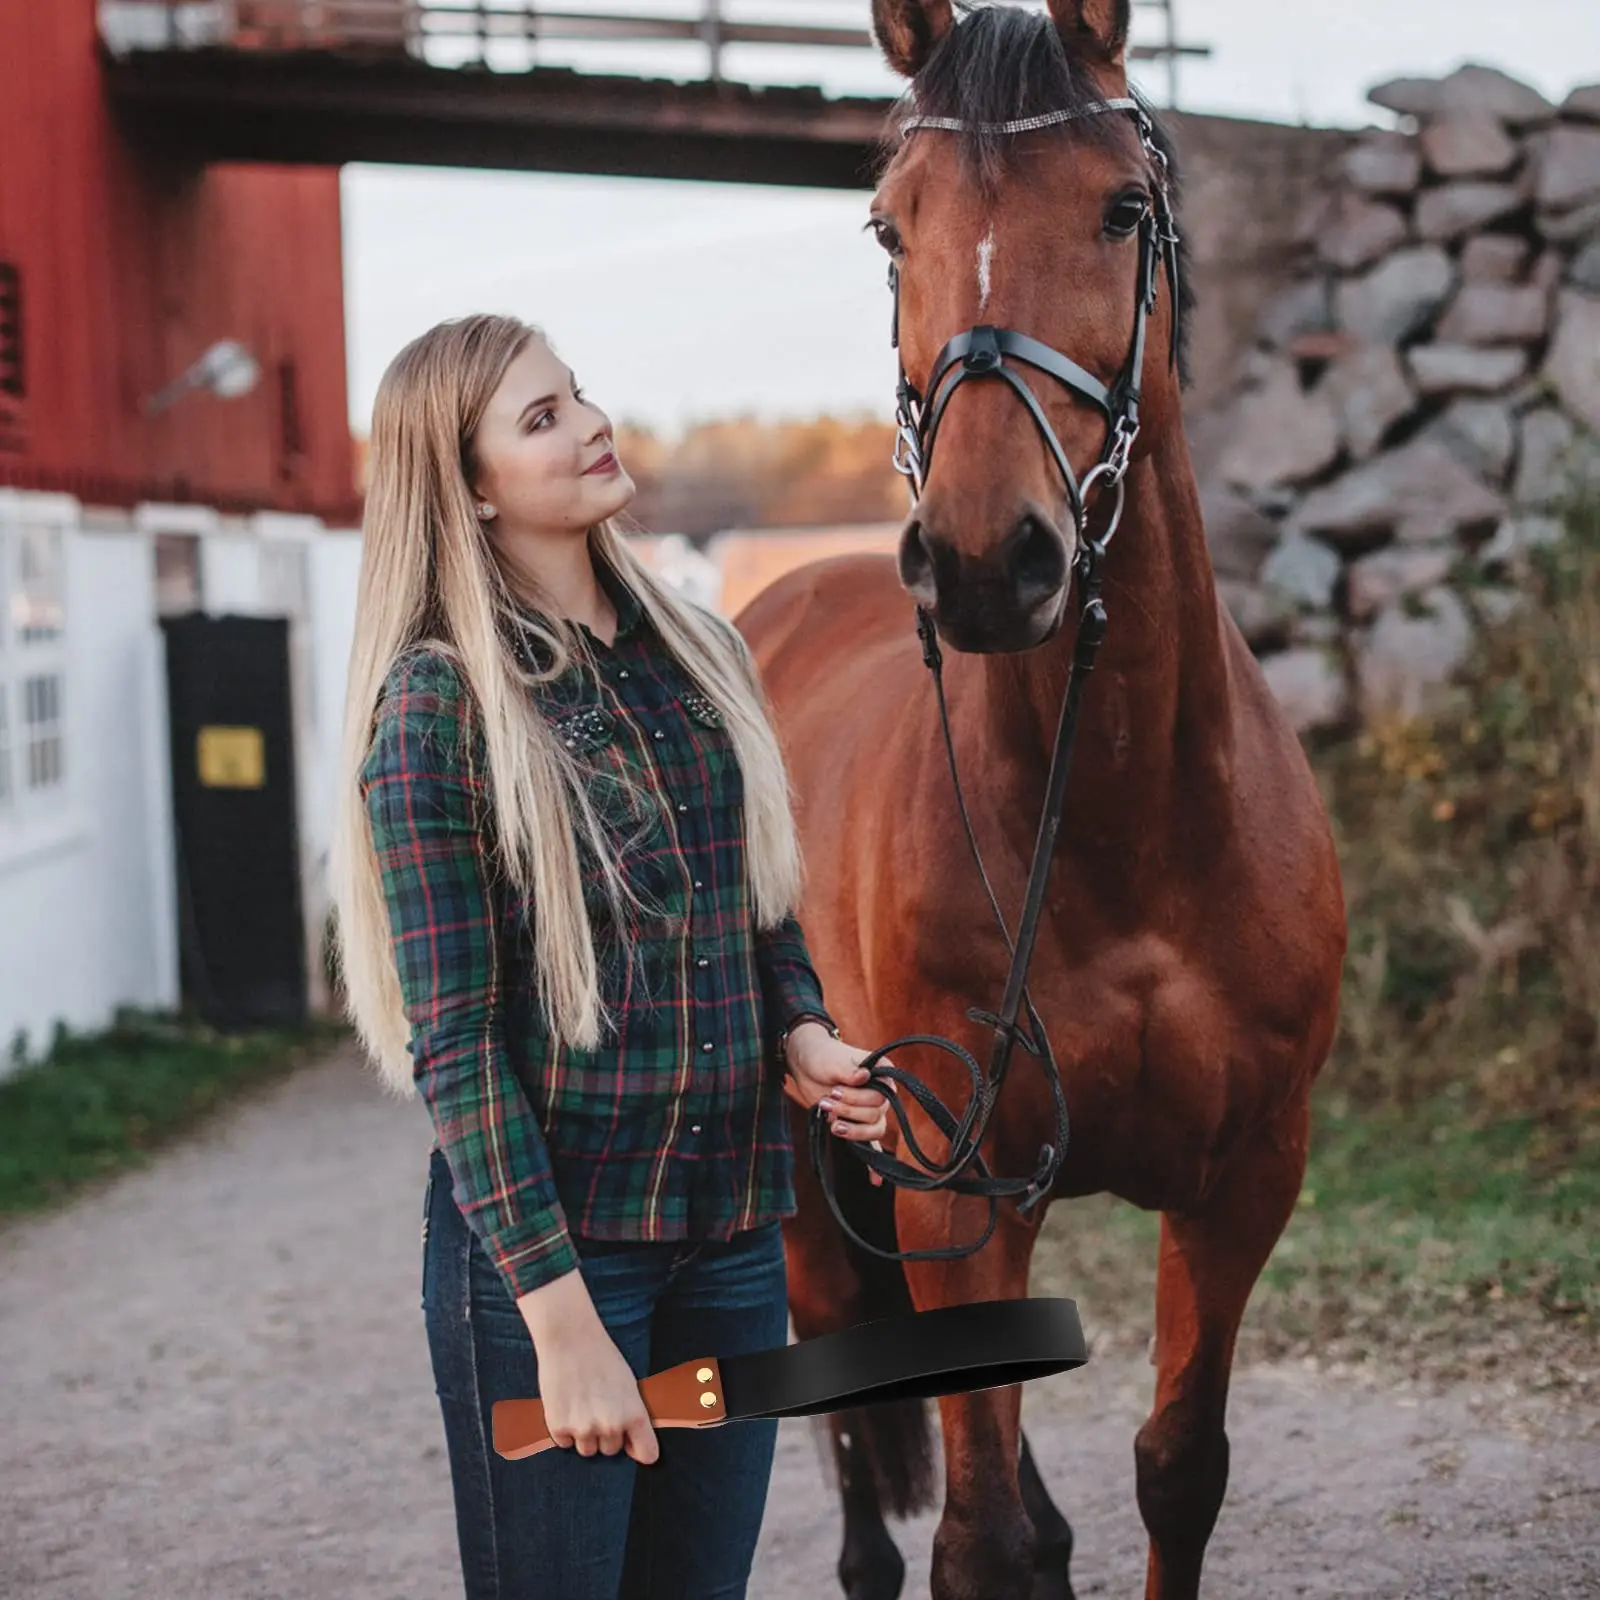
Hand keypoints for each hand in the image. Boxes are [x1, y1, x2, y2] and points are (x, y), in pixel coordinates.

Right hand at [518, 1269, 658, 1463]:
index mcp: (634, 1414)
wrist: (569, 1338)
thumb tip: (631, 1439)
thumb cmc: (601, 1357)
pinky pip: (565, 1442)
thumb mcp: (628, 1385)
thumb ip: (631, 1414)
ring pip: (587, 1450)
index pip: (647, 1455)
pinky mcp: (559, 1427)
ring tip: (581, 1405)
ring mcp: (584, 1429)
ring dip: (584, 1435)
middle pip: (611, 1450)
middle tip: (597, 1407)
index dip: (638, 1450)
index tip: (630, 1444)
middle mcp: (611, 1426)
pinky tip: (566, 1405)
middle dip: (605, 1435)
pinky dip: (564, 1429)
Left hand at [781, 1022, 894, 1186]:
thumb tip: (863, 1076)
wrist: (806, 1061)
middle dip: (849, 1112)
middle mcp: (882, 1093)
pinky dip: (871, 1164)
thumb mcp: (833, 1060)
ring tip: (832, 1122)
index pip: (882, 1096)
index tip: (837, 1091)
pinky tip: (874, 1181)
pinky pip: (870, 1146)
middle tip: (827, 1100)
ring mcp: (869, 1111)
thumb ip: (848, 1071)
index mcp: (883, 1074)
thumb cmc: (823, 1056)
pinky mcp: (855, 1124)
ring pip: (874, 1131)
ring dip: (853, 1130)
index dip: (859, 1098)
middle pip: (876, 1114)